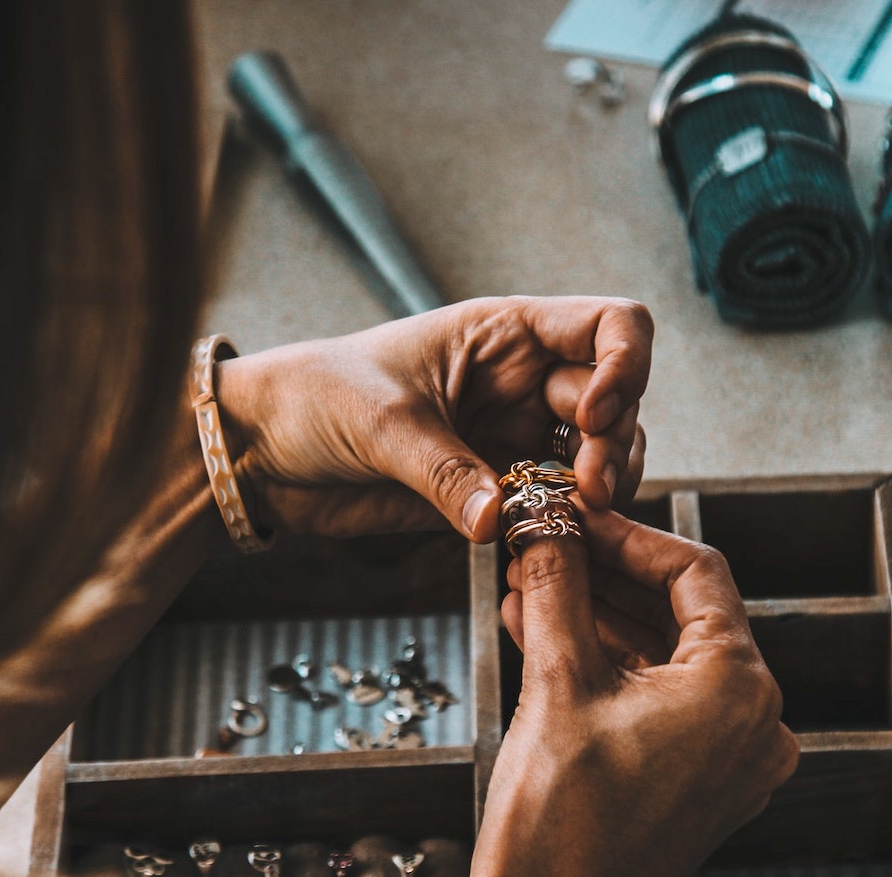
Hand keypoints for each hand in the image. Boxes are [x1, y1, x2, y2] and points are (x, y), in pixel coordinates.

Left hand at [214, 296, 650, 539]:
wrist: (266, 451)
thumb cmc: (313, 398)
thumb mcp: (380, 421)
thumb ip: (443, 471)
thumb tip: (498, 519)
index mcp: (504, 334)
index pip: (609, 326)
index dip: (625, 365)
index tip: (594, 415)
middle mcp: (522, 381)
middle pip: (617, 399)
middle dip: (614, 443)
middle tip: (585, 489)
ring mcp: (514, 435)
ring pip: (600, 455)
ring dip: (603, 484)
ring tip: (573, 514)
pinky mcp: (496, 487)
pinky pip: (558, 502)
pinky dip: (570, 520)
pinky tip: (551, 534)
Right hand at [453, 508, 798, 876]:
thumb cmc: (557, 822)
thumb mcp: (557, 681)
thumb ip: (556, 587)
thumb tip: (544, 525)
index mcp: (738, 690)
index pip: (695, 574)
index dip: (628, 535)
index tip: (574, 516)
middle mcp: (751, 722)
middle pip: (677, 612)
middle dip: (603, 574)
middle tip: (544, 545)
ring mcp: (726, 754)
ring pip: (659, 653)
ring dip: (594, 614)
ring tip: (528, 582)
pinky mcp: (694, 775)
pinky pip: (652, 695)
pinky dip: (603, 661)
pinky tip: (541, 627)